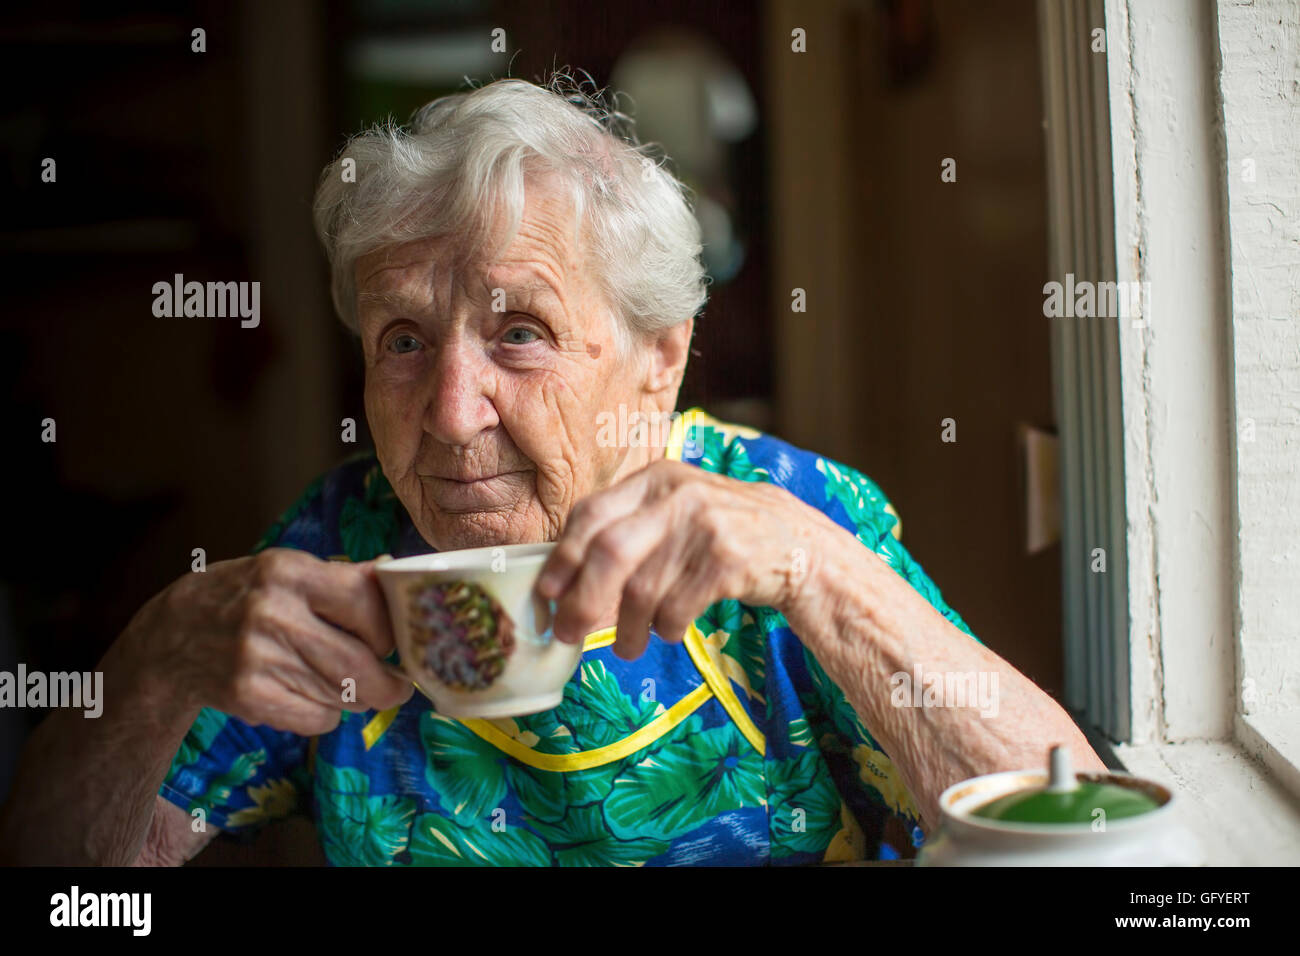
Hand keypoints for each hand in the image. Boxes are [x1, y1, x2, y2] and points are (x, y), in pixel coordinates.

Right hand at [130, 548, 412, 734]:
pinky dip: (326, 715)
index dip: (389, 628)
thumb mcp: (285, 570)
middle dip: (389, 684)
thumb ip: (342, 576)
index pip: (365, 601)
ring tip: (345, 686)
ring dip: (356, 698)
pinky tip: (310, 697)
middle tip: (397, 687)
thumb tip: (397, 572)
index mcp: (289, 571)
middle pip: (360, 664)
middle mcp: (274, 613)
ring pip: (343, 696)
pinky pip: (317, 719)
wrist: (172, 636)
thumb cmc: (244, 597)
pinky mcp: (249, 697)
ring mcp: (258, 658)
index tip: (392, 641)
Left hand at [536, 459, 847, 659]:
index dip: (562, 558)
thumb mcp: (676, 511)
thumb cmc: (720, 534)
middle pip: (609, 552)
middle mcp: (677, 495)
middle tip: (568, 633)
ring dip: (627, 629)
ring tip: (627, 647)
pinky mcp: (729, 560)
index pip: (590, 514)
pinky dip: (665, 628)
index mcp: (655, 478)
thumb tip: (563, 580)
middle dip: (582, 601)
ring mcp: (705, 526)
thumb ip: (628, 528)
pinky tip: (669, 630)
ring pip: (643, 589)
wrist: (798, 544)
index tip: (546, 595)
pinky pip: (677, 608)